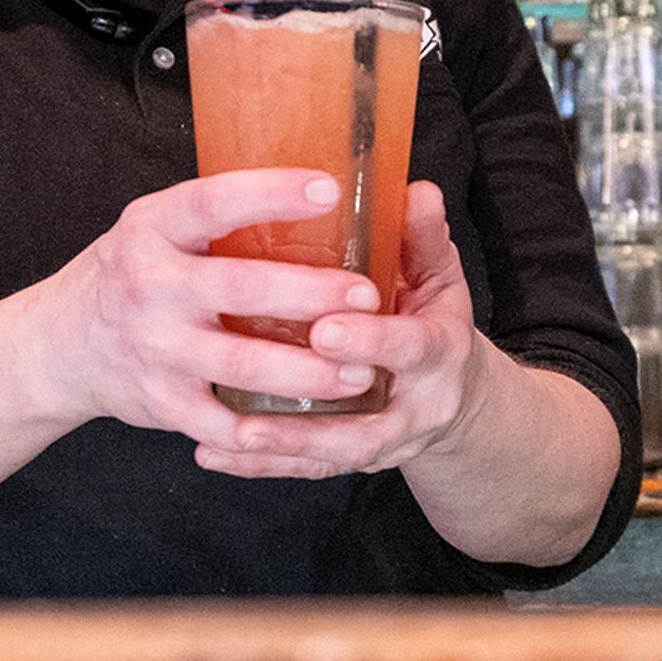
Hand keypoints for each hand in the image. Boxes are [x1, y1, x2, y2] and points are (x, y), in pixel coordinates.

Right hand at [34, 168, 395, 443]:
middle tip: (368, 297)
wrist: (60, 345)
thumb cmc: (131, 276)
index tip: (329, 190)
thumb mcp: (155, 228)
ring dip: (307, 372)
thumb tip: (315, 190)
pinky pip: (220, 423)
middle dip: (311, 294)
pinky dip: (267, 433)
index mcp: (153, 229)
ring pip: (241, 364)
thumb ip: (214, 217)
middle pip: (239, 288)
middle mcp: (149, 286)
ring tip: (359, 373)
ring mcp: (154, 347)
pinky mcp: (160, 400)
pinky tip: (312, 427)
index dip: (271, 194)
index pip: (213, 203)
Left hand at [193, 180, 492, 481]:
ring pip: (334, 454)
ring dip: (283, 445)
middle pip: (369, 417)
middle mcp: (417, 407)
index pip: (410, 349)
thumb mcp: (437, 275)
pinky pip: (305, 470)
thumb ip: (423, 237)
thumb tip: (416, 190)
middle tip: (262, 378)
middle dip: (317, 402)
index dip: (370, 341)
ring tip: (233, 431)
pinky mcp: (349, 459)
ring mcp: (384, 441)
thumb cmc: (429, 317)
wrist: (449, 391)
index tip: (324, 328)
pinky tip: (211, 453)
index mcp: (440, 352)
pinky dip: (260, 466)